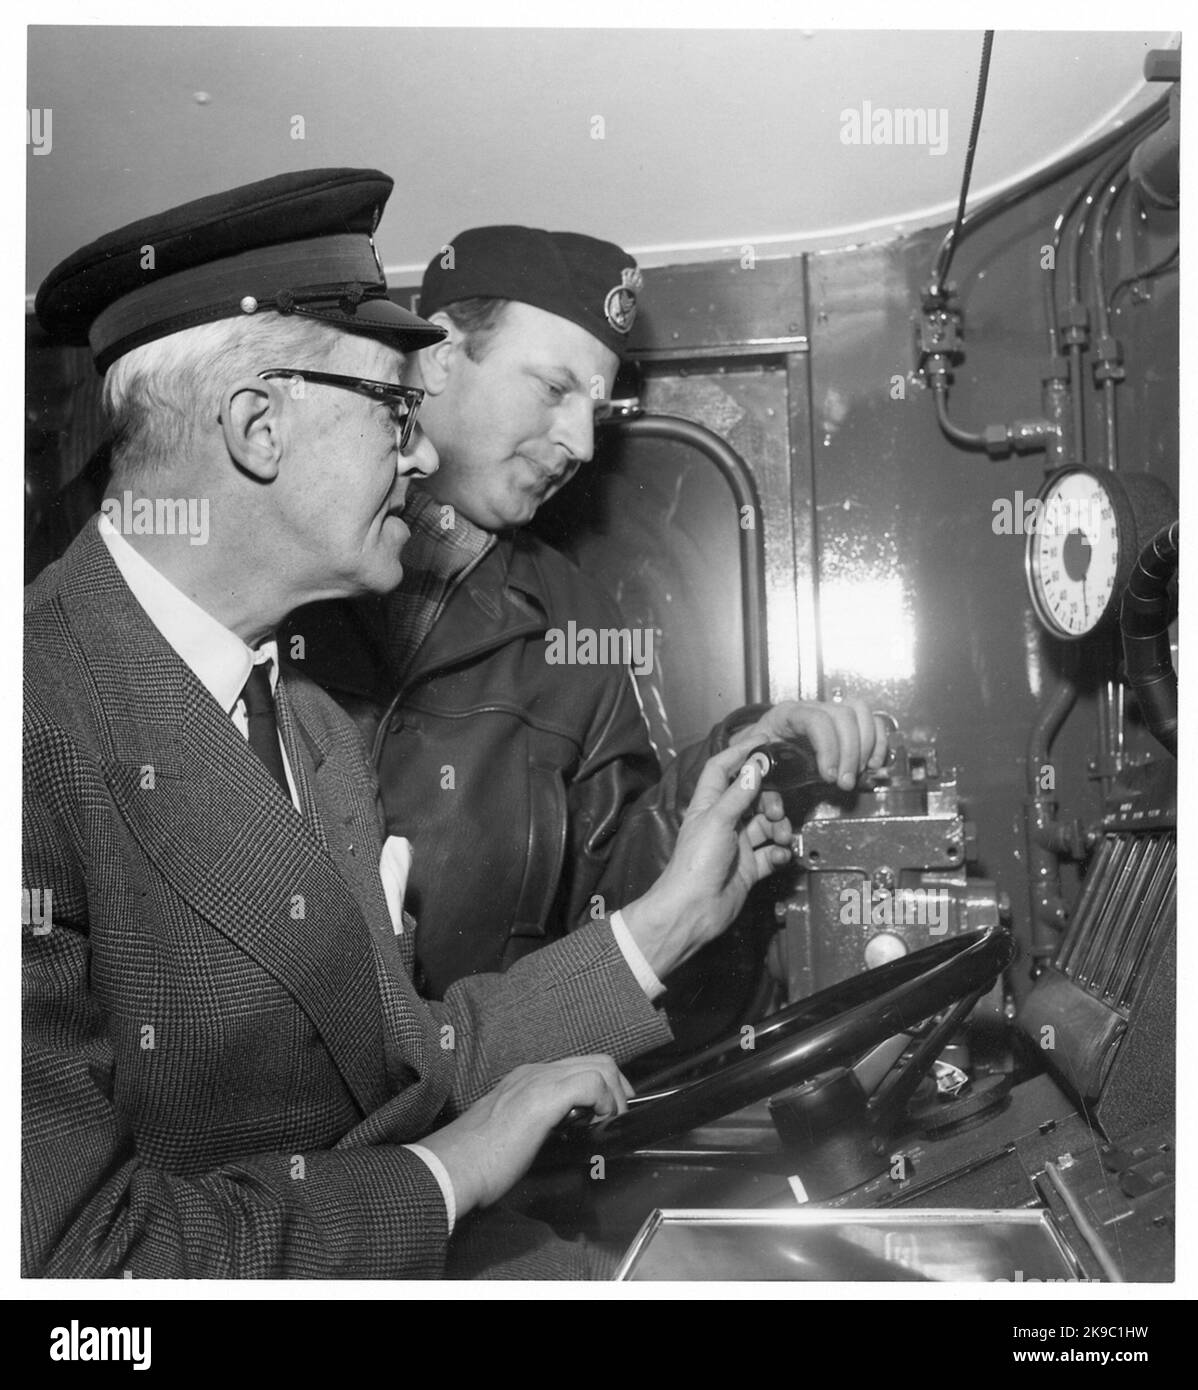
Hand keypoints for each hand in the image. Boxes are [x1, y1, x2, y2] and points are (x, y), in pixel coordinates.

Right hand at [418, 1057, 631, 1216]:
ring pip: (599, 1066)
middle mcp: (534, 1072)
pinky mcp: (543, 1097)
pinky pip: (592, 1084)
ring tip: (610, 1124)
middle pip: (597, 1060)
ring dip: (616, 1096)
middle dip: (619, 1088)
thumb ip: (539, 1124)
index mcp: (526, 1079)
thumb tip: (567, 1136)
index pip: (579, 1066)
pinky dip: (606, 1102)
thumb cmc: (476, 1161)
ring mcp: (538, 1081)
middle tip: (619, 1118)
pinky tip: (598, 1124)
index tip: (609, 1114)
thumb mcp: (514, 1132)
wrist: (451, 1167)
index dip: (605, 1087)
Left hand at [620, 745, 792, 979]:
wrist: (694, 911)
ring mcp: (737, 844)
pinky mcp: (749, 867)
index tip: (764, 743)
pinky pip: (771, 853)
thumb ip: (739, 794)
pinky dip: (780, 852)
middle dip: (770, 799)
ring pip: (766, 825)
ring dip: (779, 827)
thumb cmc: (696, 863)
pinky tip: (782, 856)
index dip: (740, 753)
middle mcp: (723, 821)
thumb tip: (754, 765)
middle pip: (752, 796)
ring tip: (782, 837)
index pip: (722, 768)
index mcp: (708, 805)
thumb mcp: (717, 821)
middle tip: (776, 811)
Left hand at [728, 696, 889, 790]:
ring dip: (866, 745)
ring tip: (859, 773)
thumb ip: (762, 786)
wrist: (759, 741)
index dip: (828, 747)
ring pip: (860, 712)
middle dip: (850, 752)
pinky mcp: (844, 720)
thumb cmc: (757, 750)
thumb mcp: (754, 764)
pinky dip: (877, 741)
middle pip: (843, 716)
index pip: (815, 720)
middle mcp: (811, 707)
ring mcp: (829, 710)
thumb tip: (775, 810)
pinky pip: (870, 720)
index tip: (829, 776)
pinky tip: (873, 764)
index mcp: (786, 714)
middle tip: (845, 782)